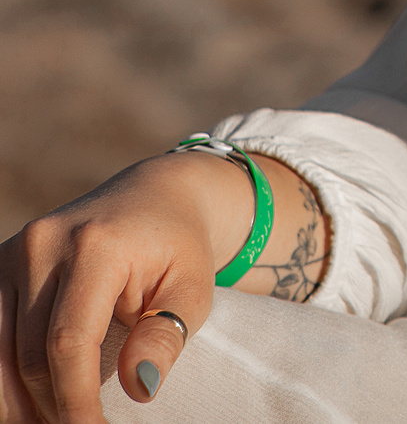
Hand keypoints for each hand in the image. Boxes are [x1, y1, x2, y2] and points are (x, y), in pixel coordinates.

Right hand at [0, 153, 242, 422]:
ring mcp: (11, 255)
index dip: (74, 400)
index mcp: (95, 246)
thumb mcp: (193, 289)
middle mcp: (41, 246)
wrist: (155, 199)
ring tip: (54, 418)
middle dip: (50, 406)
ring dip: (18, 399)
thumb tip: (139, 388)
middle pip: (27, 355)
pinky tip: (29, 398)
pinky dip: (5, 374)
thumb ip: (166, 334)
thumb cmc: (179, 250)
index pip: (68, 343)